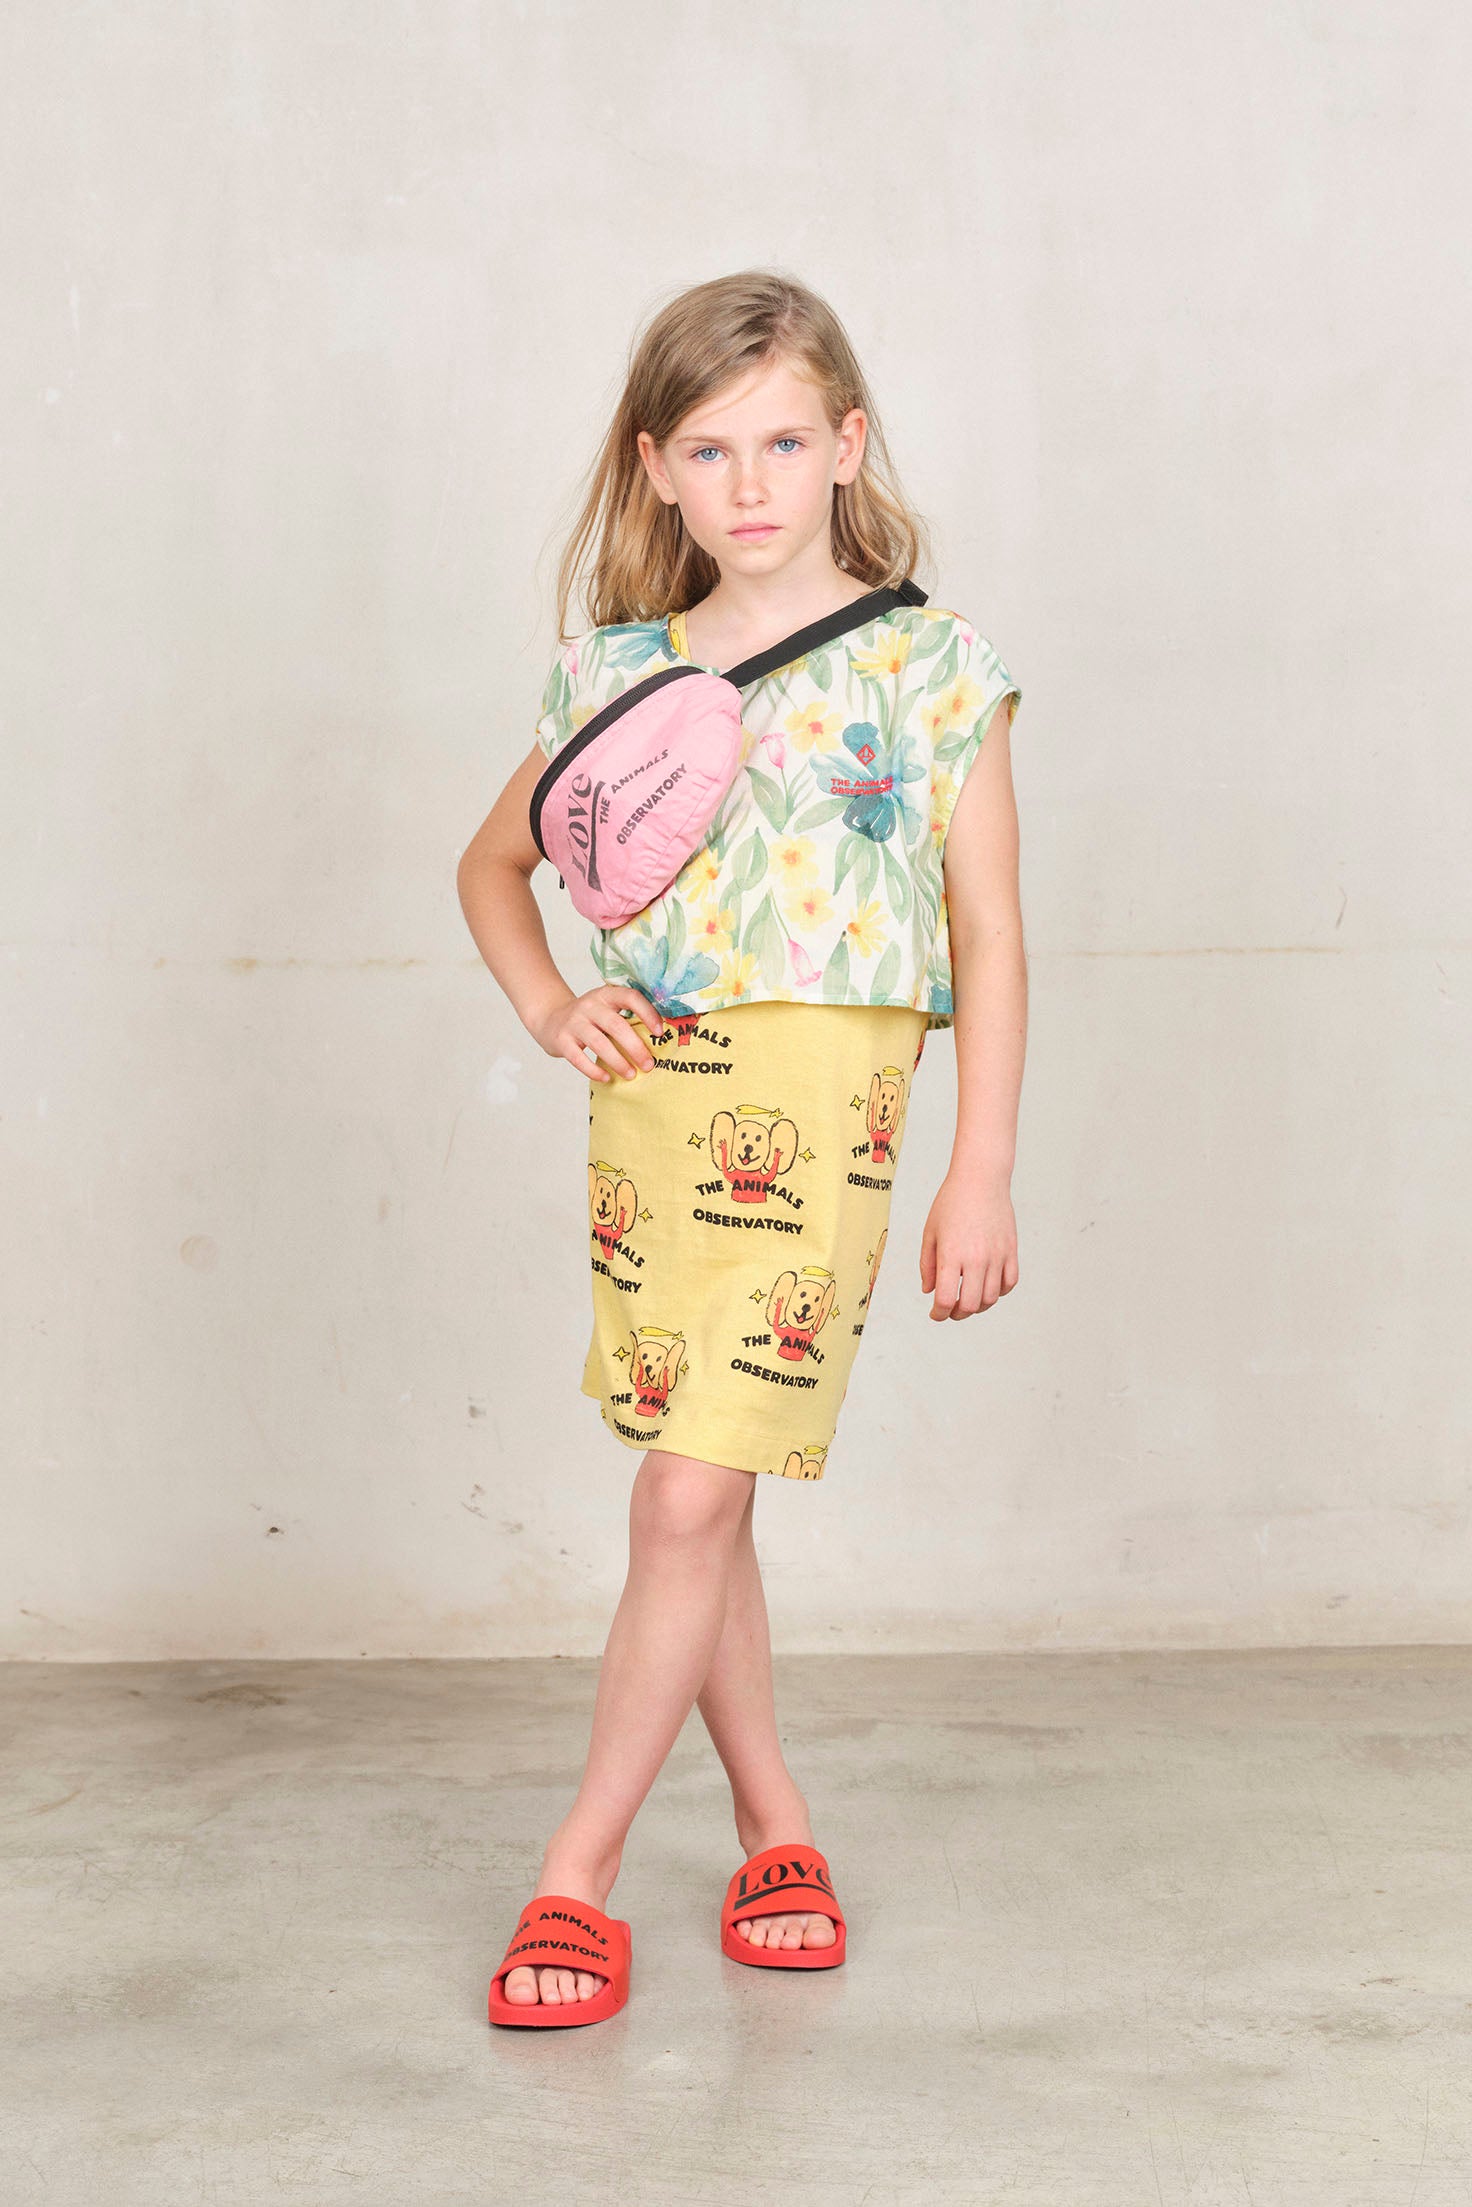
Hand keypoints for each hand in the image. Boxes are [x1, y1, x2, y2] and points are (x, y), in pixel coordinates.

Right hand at [532, 984, 667, 1083]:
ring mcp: (573, 1022)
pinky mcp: (561, 1040)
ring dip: (618, 1061)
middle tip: (649, 1064)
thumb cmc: (589, 1019)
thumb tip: (659, 1040)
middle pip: (616, 1025)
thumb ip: (626, 1018)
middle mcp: (589, 1005)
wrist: (550, 1019)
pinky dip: (594, 1070)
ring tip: (631, 1075)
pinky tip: (606, 1078)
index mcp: (606, 995)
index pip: (630, 997)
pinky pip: (578, 1058)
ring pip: (599, 1043)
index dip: (647, 1013)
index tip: (660, 1032)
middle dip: (636, 1047)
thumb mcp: (606, 1009)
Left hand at [919, 1167, 1018, 1319]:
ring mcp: (997, 1255)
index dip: (939, 1314)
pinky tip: (987, 1287)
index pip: (946, 1299)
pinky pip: (1009, 1283)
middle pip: (970, 1305)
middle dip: (957, 1314)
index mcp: (952, 1255)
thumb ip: (928, 1265)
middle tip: (950, 1311)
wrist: (980, 1179)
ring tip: (968, 1299)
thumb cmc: (951, 1203)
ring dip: (978, 1306)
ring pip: (991, 1298)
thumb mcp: (930, 1232)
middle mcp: (976, 1258)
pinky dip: (999, 1292)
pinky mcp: (1011, 1250)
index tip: (935, 1314)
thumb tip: (930, 1291)